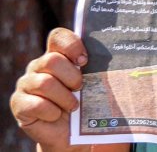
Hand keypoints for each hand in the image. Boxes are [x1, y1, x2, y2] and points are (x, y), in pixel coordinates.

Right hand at [10, 28, 86, 150]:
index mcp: (56, 55)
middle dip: (72, 77)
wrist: (69, 133)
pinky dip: (51, 112)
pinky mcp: (19, 104)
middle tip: (80, 88)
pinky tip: (56, 115)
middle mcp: (38, 67)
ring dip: (65, 98)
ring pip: (45, 83)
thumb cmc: (84, 104)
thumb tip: (124, 58)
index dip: (71, 45)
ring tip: (73, 106)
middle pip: (52, 60)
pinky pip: (35, 104)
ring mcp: (26, 84)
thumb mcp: (92, 84)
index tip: (84, 60)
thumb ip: (98, 69)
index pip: (58, 37)